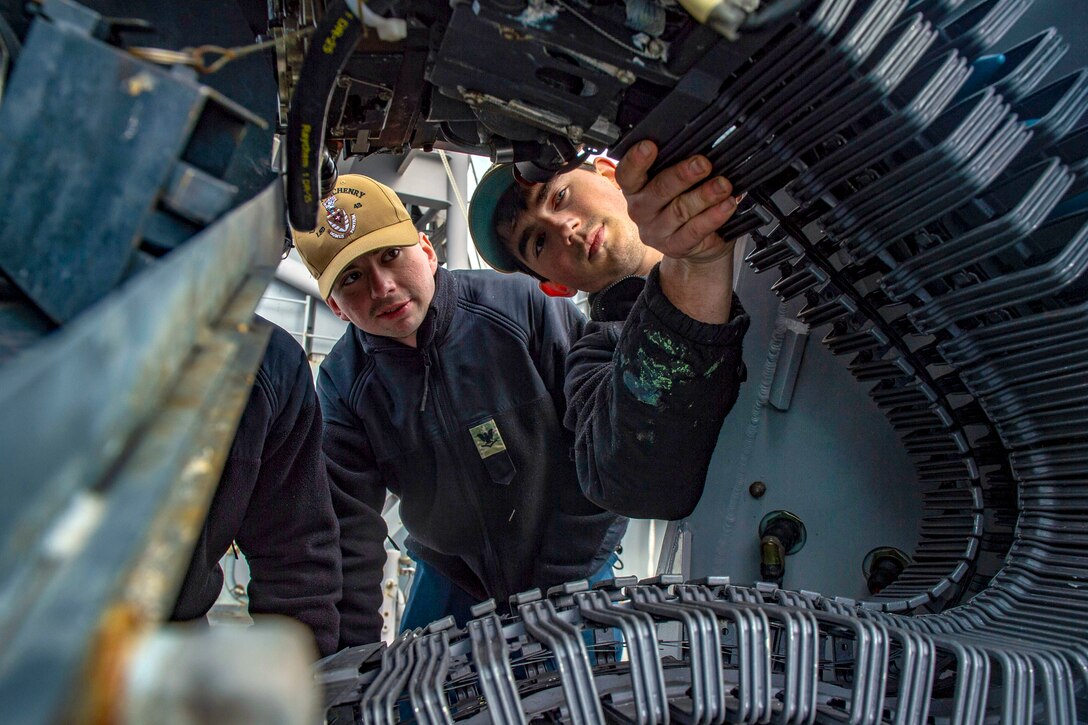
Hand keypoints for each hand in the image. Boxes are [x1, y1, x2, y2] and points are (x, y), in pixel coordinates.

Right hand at [614, 140, 738, 262]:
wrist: (695, 246)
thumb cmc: (682, 203)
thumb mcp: (674, 184)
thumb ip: (676, 166)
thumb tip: (700, 147)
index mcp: (635, 189)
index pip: (627, 174)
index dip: (635, 160)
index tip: (649, 146)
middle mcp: (641, 210)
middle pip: (658, 190)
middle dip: (682, 175)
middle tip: (703, 163)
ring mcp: (656, 232)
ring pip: (680, 210)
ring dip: (704, 195)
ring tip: (723, 185)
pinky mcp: (674, 247)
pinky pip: (695, 230)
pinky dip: (713, 216)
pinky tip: (726, 205)